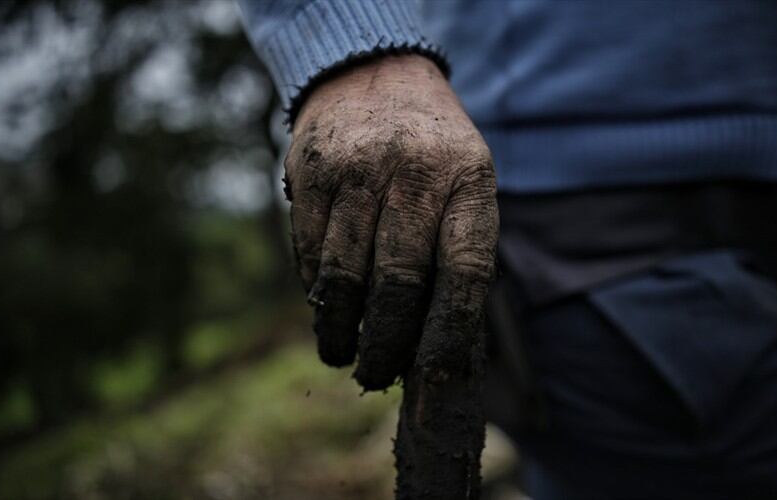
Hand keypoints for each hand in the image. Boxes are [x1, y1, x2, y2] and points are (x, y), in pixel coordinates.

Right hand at [285, 54, 497, 390]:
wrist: (373, 73)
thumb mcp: (466, 182)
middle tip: (376, 375)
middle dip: (384, 344)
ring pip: (343, 274)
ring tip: (343, 352)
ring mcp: (357, 170)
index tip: (431, 378)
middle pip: (396, 283)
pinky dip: (316, 289)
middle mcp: (414, 172)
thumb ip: (458, 250)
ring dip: (340, 327)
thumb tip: (439, 343)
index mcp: (467, 181)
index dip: (446, 334)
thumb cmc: (432, 150)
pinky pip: (308, 250)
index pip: (464, 273)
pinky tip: (325, 305)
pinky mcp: (311, 172)